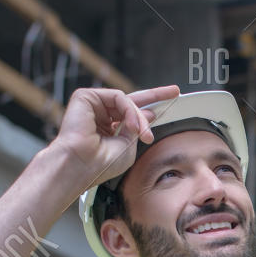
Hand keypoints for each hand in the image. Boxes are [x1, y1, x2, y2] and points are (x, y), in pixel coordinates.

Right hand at [49, 84, 179, 193]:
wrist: (81, 165)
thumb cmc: (100, 163)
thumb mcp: (128, 146)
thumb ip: (138, 128)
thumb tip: (149, 112)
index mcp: (109, 130)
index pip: (131, 115)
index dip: (148, 111)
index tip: (168, 105)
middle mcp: (101, 116)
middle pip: (131, 100)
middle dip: (155, 95)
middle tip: (174, 91)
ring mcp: (93, 105)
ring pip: (128, 101)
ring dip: (140, 117)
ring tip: (143, 133)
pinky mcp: (85, 97)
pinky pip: (118, 97)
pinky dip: (129, 110)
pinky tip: (131, 125)